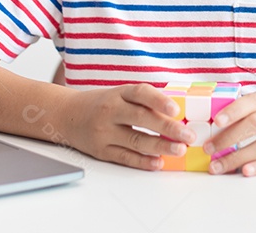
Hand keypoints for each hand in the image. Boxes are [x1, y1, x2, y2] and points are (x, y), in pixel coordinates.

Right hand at [59, 84, 196, 169]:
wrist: (66, 115)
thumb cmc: (101, 104)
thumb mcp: (118, 95)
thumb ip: (142, 102)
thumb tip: (177, 114)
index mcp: (118, 93)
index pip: (140, 93)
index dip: (158, 100)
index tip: (176, 110)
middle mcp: (110, 111)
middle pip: (140, 118)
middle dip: (167, 127)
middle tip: (188, 135)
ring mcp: (104, 132)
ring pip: (135, 140)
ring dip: (159, 146)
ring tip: (179, 150)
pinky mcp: (101, 150)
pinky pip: (125, 157)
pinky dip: (143, 161)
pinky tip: (158, 163)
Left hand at [202, 92, 255, 176]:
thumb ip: (247, 110)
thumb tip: (214, 125)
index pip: (250, 103)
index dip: (233, 111)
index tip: (216, 121)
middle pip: (254, 126)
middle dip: (228, 139)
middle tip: (209, 149)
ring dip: (237, 158)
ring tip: (218, 166)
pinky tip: (244, 172)